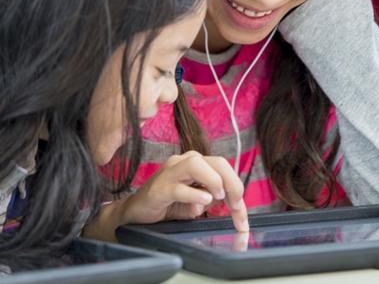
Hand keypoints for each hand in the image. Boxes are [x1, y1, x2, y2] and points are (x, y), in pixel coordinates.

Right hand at [120, 151, 249, 232]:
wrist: (136, 213)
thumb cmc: (167, 205)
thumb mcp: (195, 203)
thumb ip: (211, 199)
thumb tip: (229, 203)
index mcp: (196, 163)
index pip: (224, 168)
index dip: (237, 189)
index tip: (242, 217)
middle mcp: (184, 162)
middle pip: (217, 162)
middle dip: (233, 183)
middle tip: (236, 205)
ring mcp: (170, 172)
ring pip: (197, 164)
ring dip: (214, 181)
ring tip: (217, 198)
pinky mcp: (159, 188)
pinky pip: (179, 187)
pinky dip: (194, 194)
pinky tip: (202, 202)